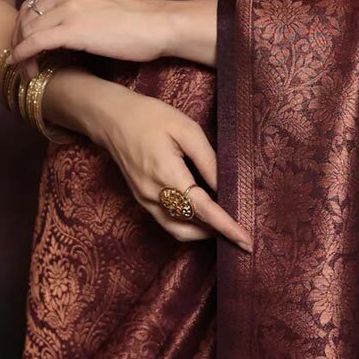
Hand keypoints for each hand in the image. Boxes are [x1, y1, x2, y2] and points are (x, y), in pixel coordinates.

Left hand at [7, 0, 171, 78]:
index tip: (24, 48)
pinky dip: (24, 57)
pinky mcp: (72, 29)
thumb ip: (71, 4)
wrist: (157, 24)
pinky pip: (35, 43)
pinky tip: (25, 70)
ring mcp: (67, 7)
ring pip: (27, 33)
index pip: (30, 5)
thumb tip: (48, 26)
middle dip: (19, 44)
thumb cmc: (133, 18)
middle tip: (23, 65)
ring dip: (22, 56)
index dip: (22, 29)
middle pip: (24, 19)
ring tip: (29, 73)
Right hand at [87, 79, 251, 251]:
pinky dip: (188, 225)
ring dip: (203, 233)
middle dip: (218, 233)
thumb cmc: (152, 118)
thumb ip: (208, 159)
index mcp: (167, 175)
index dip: (226, 226)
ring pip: (178, 230)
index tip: (246, 241)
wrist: (112, 119)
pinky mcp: (141, 200)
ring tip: (226, 226)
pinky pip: (168, 222)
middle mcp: (153, 195)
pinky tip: (204, 216)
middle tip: (242, 232)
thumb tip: (225, 186)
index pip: (202, 210)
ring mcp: (145, 201)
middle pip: (191, 227)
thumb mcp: (186, 129)